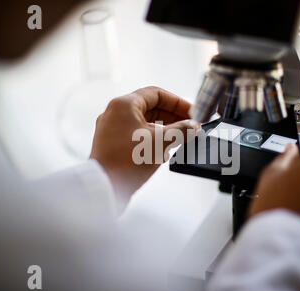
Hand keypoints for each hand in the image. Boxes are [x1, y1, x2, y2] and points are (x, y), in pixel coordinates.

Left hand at [90, 86, 199, 206]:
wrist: (105, 187)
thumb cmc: (127, 162)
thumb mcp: (161, 142)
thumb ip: (181, 131)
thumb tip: (194, 126)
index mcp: (124, 104)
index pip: (156, 94)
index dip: (177, 102)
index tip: (192, 112)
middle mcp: (115, 113)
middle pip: (150, 107)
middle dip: (172, 116)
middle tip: (189, 125)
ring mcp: (111, 129)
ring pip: (143, 122)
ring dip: (163, 128)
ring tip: (180, 138)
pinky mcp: (112, 144)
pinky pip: (136, 134)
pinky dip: (152, 138)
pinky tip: (164, 149)